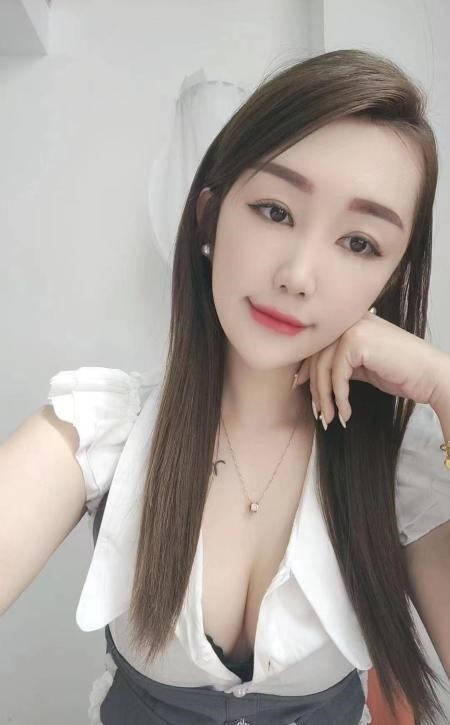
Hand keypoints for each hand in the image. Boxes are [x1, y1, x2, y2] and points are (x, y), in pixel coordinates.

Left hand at [293, 310, 447, 426]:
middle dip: (315, 389)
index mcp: (351, 323)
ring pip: (324, 367)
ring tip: (330, 418)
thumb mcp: (364, 365)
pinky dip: (339, 398)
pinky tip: (346, 413)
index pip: (318, 345)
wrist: (430, 376)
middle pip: (317, 356)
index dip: (307, 368)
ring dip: (325, 398)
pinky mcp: (357, 341)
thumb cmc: (402, 372)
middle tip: (318, 412)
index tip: (302, 389)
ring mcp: (353, 328)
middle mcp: (350, 321)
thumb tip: (310, 375)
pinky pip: (337, 375)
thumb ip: (341, 364)